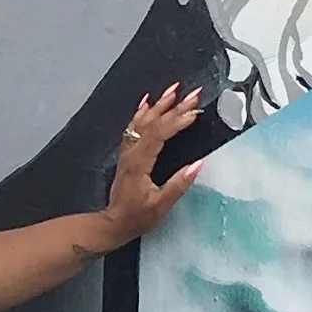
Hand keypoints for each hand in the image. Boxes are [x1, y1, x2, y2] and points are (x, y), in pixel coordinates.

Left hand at [96, 84, 205, 244]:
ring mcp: (128, 151)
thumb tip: (198, 164)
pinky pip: (133, 127)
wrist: (114, 223)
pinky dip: (142, 112)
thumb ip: (178, 184)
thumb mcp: (161, 206)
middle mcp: (132, 152)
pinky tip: (147, 102)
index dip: (178, 122)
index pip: (160, 134)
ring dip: (159, 104)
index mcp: (140, 163)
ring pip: (142, 121)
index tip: (195, 112)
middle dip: (175, 106)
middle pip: (153, 123)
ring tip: (174, 88)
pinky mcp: (127, 154)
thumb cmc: (137, 217)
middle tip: (193, 93)